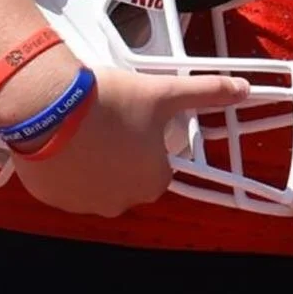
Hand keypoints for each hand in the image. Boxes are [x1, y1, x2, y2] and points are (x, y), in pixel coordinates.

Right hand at [9, 64, 249, 216]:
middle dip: (118, 152)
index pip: (159, 166)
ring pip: (93, 181)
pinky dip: (63, 166)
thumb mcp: (163, 92)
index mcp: (151, 182)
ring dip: (90, 160)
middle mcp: (120, 202)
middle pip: (125, 176)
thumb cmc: (111, 103)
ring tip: (81, 125)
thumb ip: (206, 92)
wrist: (49, 106)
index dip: (148, 140)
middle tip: (107, 119)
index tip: (135, 118)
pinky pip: (62, 183)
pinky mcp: (51, 198)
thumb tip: (243, 89)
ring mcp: (82, 204)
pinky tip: (59, 138)